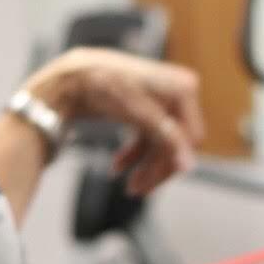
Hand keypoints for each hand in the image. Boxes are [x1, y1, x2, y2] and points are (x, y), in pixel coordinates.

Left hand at [30, 48, 204, 196]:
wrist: (72, 74)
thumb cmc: (106, 85)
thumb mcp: (139, 114)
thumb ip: (167, 139)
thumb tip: (188, 165)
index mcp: (183, 89)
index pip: (190, 138)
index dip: (173, 162)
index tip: (154, 183)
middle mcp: (177, 92)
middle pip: (176, 143)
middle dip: (156, 168)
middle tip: (139, 189)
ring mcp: (160, 100)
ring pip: (160, 144)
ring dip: (145, 166)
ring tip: (129, 185)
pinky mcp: (144, 106)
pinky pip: (147, 137)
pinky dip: (134, 154)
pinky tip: (118, 166)